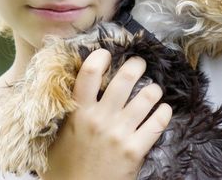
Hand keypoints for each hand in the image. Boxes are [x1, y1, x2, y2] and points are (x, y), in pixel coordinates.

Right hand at [40, 49, 172, 179]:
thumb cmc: (64, 167)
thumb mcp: (57, 135)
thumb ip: (66, 111)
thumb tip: (73, 87)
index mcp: (78, 112)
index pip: (89, 73)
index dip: (100, 57)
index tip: (107, 54)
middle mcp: (100, 118)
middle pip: (125, 78)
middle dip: (136, 65)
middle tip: (139, 65)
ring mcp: (119, 133)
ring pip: (147, 97)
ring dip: (154, 89)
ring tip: (153, 90)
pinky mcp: (135, 150)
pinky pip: (158, 123)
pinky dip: (164, 113)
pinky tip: (163, 110)